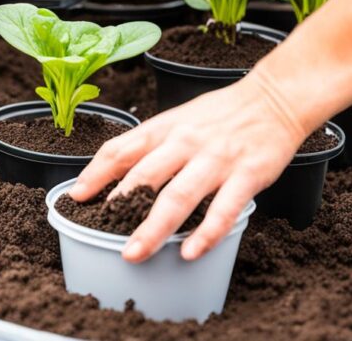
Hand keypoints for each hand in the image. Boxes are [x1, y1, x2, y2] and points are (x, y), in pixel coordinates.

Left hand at [68, 73, 306, 262]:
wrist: (275, 99)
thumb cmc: (222, 114)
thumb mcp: (179, 120)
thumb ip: (150, 145)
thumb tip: (115, 173)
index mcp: (165, 128)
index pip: (121, 149)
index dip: (95, 173)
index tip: (76, 197)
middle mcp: (186, 142)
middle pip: (145, 176)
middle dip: (118, 206)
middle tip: (99, 232)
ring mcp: (216, 159)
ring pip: (178, 195)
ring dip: (154, 227)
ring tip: (134, 252)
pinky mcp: (247, 175)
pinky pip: (223, 209)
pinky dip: (206, 233)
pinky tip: (190, 252)